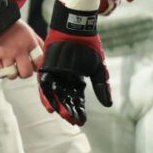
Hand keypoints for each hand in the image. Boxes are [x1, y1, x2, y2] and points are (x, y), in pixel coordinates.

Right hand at [0, 20, 42, 79]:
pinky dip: (1, 71)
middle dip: (24, 73)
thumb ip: (37, 44)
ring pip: (12, 75)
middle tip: (21, 69)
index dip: (36, 67)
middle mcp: (18, 50)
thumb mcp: (29, 32)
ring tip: (9, 65)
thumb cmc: (11, 27)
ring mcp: (5, 55)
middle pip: (26, 73)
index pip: (39, 62)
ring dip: (11, 73)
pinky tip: (1, 64)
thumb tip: (45, 57)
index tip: (33, 66)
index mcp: (29, 43)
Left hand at [37, 7, 109, 125]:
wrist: (77, 31)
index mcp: (77, 80)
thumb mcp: (99, 69)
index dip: (79, 110)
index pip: (78, 99)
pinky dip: (46, 96)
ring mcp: (56, 75)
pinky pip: (44, 86)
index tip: (82, 121)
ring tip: (62, 116)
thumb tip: (108, 104)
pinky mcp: (47, 70)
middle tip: (72, 121)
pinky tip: (49, 106)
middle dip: (69, 111)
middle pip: (66, 99)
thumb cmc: (89, 48)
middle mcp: (65, 80)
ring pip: (55, 95)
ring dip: (58, 106)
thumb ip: (102, 87)